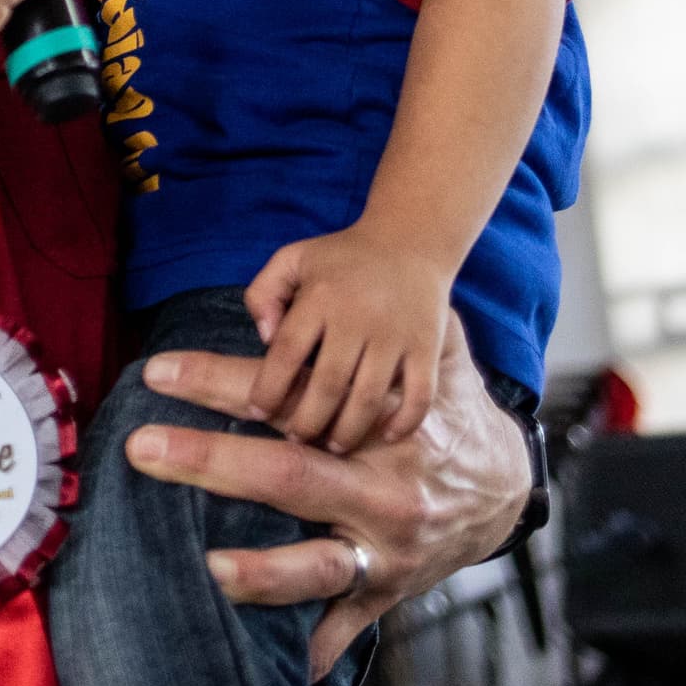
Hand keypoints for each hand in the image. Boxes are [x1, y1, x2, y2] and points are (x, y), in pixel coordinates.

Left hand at [123, 313, 524, 678]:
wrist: (507, 487)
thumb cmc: (448, 409)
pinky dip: (315, 648)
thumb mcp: (434, 354)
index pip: (285, 397)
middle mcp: (380, 489)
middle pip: (287, 476)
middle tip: (142, 447)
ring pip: (318, 566)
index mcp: (379, 425)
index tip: (157, 372)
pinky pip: (347, 624)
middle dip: (210, 462)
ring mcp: (385, 549)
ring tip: (208, 567)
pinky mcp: (388, 590)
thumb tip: (321, 290)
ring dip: (262, 572)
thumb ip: (383, 322)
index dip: (217, 381)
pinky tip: (278, 670)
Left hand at [244, 225, 453, 449]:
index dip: (269, 388)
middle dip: (308, 421)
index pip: (287, 352)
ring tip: (333, 445)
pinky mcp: (427, 346)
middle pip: (328, 384)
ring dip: (349, 430)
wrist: (411, 240)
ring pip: (370, 397)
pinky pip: (419, 394)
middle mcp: (358, 317)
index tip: (259, 412)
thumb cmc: (343, 257)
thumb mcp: (293, 259)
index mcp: (321, 297)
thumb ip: (264, 293)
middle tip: (298, 438)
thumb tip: (264, 338)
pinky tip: (386, 435)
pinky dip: (404, 421)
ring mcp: (396, 335)